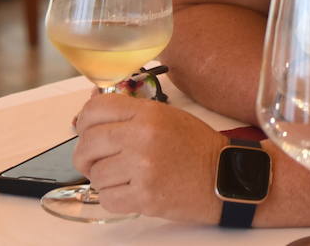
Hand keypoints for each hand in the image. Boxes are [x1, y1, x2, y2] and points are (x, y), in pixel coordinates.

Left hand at [72, 92, 226, 221]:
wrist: (224, 177)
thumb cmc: (196, 147)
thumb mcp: (166, 117)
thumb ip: (131, 114)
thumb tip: (92, 115)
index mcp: (148, 114)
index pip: (95, 110)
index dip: (84, 122)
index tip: (87, 131)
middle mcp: (142, 138)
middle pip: (88, 143)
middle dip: (85, 155)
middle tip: (95, 160)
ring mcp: (142, 168)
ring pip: (95, 175)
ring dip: (103, 179)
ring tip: (122, 177)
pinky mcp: (144, 197)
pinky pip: (107, 198)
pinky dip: (113, 198)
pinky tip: (129, 190)